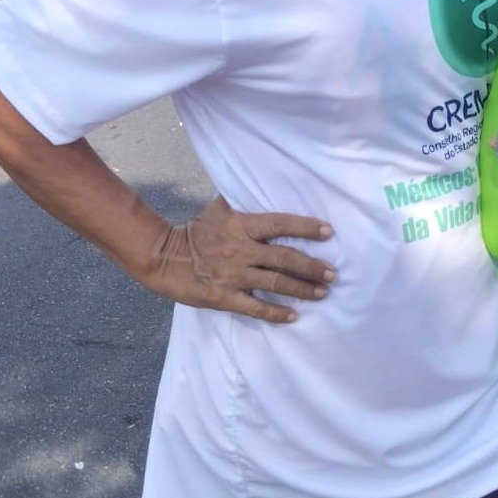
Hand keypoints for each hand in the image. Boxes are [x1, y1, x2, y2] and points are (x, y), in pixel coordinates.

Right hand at [146, 196, 336, 322]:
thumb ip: (238, 201)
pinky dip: (276, 313)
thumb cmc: (194, 232)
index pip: (280, 224)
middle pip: (285, 258)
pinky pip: (256, 307)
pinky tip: (294, 316)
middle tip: (333, 274)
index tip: (328, 231)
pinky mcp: (226, 297)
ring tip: (323, 293)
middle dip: (312, 266)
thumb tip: (255, 181)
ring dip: (303, 289)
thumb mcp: (216, 210)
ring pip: (276, 283)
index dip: (305, 227)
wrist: (164, 258)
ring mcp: (235, 276)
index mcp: (242, 226)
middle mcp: (242, 250)